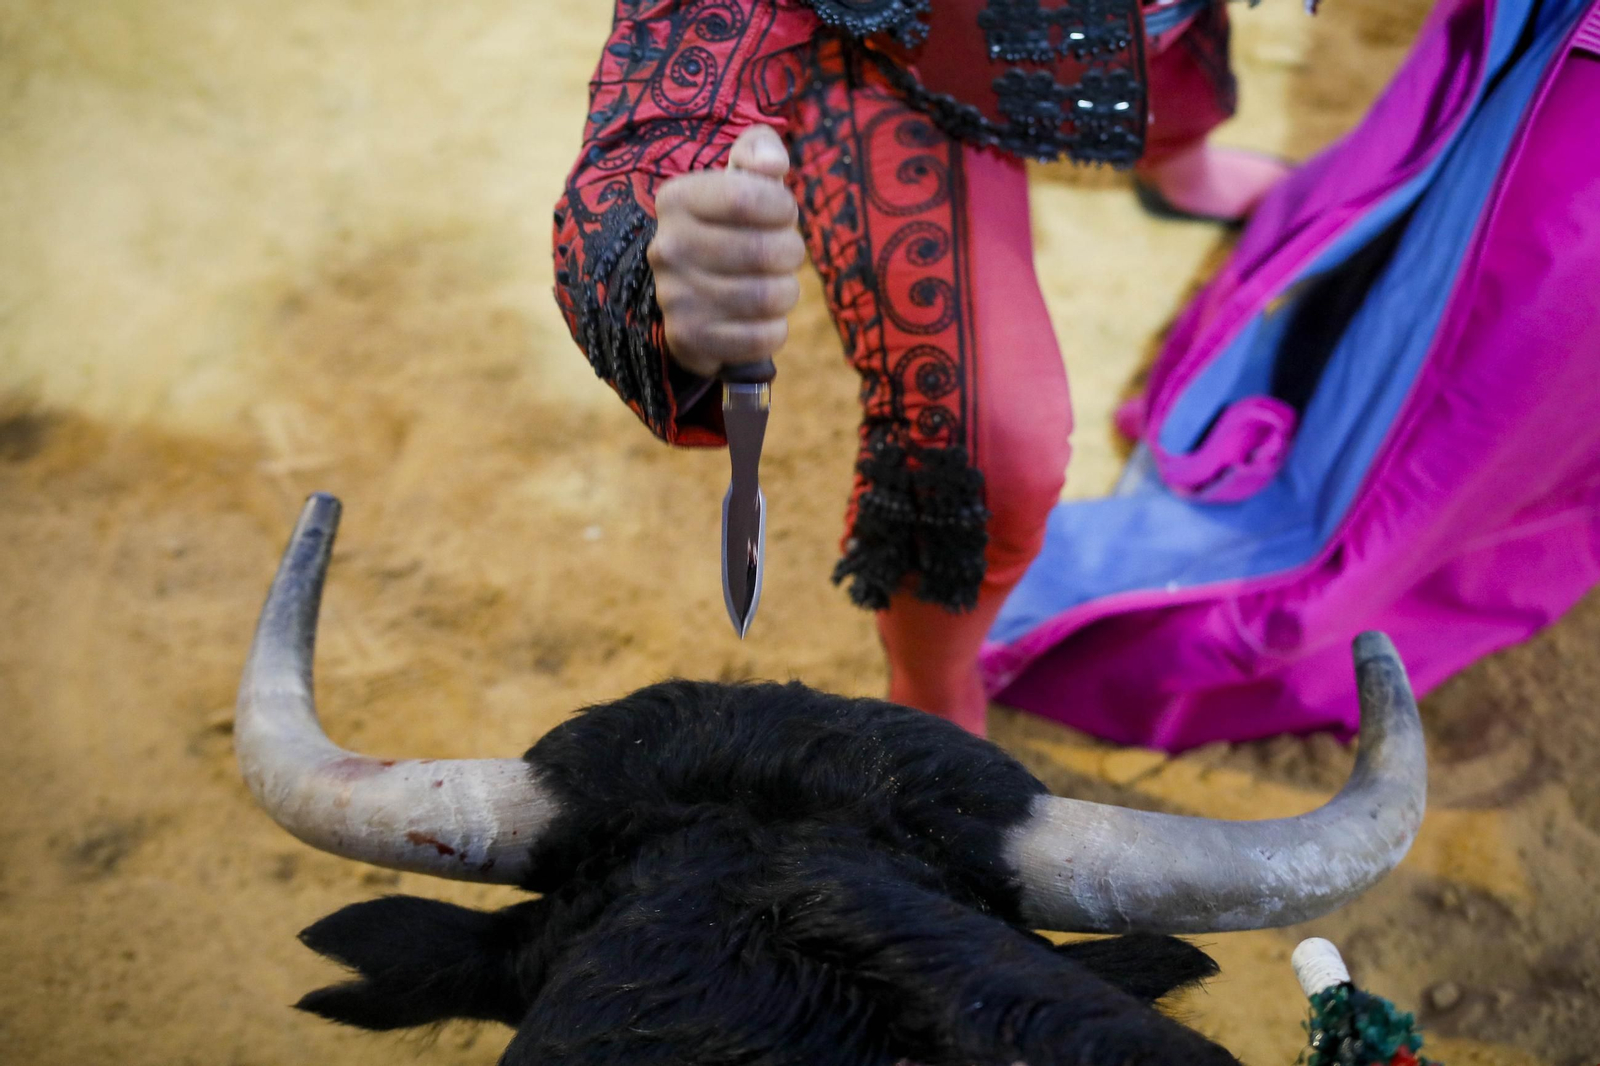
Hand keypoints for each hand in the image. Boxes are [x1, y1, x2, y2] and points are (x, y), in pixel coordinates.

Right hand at [648, 125, 804, 379]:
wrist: (692, 294)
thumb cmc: (732, 226)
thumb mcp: (741, 176)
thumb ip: (760, 151)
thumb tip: (774, 165)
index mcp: (677, 199)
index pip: (748, 197)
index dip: (783, 208)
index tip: (783, 214)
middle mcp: (666, 247)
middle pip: (765, 250)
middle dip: (791, 252)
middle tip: (783, 255)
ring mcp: (675, 297)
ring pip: (768, 297)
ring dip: (786, 292)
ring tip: (774, 285)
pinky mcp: (690, 339)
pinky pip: (761, 338)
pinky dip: (775, 330)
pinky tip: (762, 319)